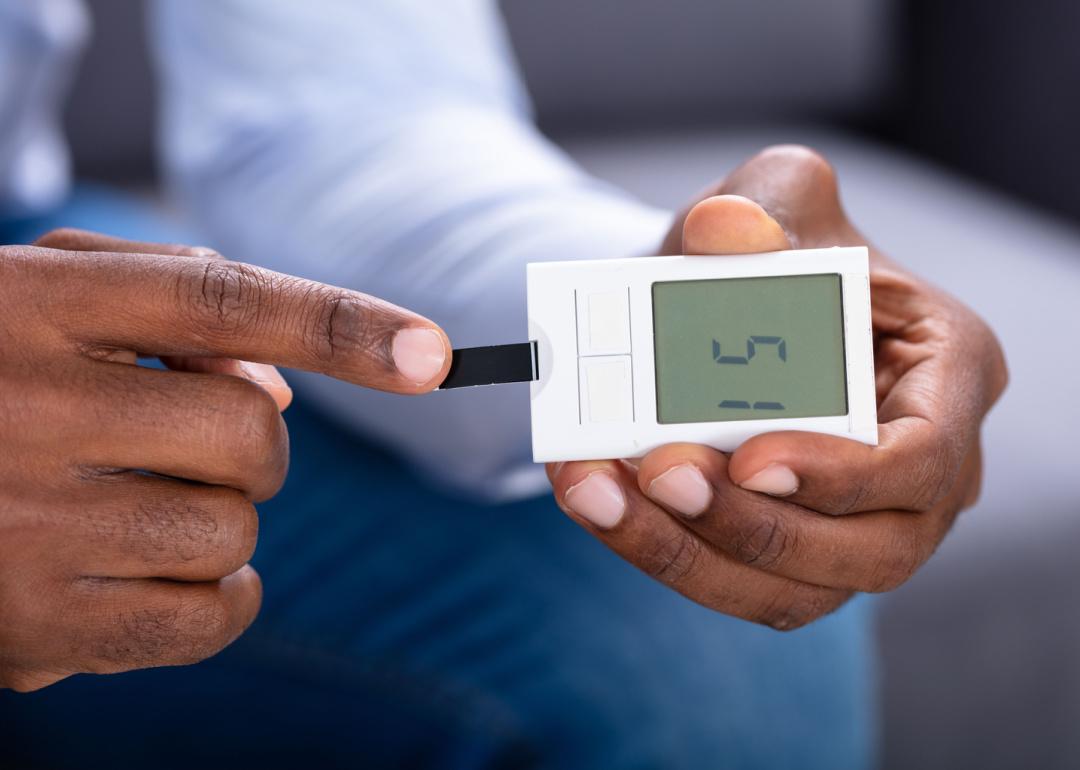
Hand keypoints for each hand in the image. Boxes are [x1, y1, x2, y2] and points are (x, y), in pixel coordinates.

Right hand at [0, 229, 450, 690]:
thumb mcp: (48, 294)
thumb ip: (170, 300)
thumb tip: (281, 383)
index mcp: (35, 305)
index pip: (219, 299)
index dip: (339, 323)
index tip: (432, 353)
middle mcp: (25, 408)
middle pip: (251, 432)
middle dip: (253, 443)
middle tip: (187, 441)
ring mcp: (24, 525)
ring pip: (235, 527)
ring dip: (223, 515)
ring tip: (138, 500)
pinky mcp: (33, 623)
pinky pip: (208, 614)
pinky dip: (221, 595)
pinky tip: (164, 568)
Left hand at [548, 146, 1006, 628]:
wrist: (714, 304)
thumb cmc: (767, 256)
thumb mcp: (773, 201)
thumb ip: (759, 204)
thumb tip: (724, 229)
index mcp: (949, 374)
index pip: (924, 456)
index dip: (843, 474)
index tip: (749, 459)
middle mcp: (925, 470)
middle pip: (870, 549)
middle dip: (754, 526)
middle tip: (656, 474)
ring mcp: (863, 525)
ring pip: (795, 588)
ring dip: (685, 550)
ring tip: (595, 491)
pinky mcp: (796, 558)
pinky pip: (738, 584)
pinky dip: (661, 548)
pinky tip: (594, 498)